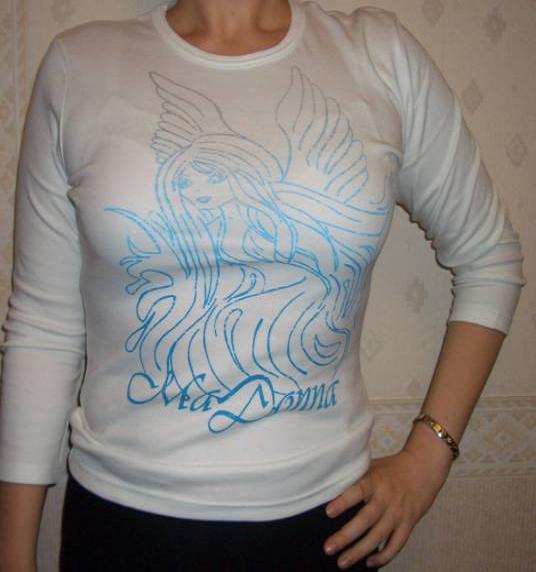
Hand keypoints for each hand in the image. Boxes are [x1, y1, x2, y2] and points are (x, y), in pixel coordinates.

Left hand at [323, 447, 451, 568]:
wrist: (423, 469)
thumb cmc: (391, 468)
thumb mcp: (372, 467)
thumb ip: (355, 478)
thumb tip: (329, 487)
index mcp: (375, 480)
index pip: (358, 491)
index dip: (344, 501)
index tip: (328, 512)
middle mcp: (387, 498)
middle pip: (366, 519)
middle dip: (346, 535)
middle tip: (328, 548)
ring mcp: (399, 513)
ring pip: (379, 535)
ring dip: (360, 551)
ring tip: (342, 562)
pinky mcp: (408, 524)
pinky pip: (396, 544)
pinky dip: (384, 556)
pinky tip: (368, 563)